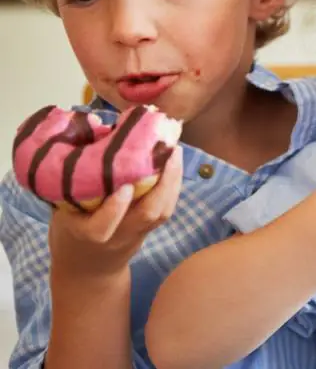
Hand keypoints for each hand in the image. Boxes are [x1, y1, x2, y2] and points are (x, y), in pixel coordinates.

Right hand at [48, 146, 183, 279]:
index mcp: (86, 234)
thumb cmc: (71, 231)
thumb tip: (92, 124)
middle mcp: (118, 236)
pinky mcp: (151, 229)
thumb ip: (73, 178)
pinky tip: (173, 164)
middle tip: (168, 151)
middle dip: (163, 183)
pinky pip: (166, 208)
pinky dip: (173, 185)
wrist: (88, 270)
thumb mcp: (62, 209)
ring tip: (174, 151)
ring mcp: (138, 234)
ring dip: (173, 180)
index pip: (102, 227)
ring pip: (163, 212)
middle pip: (148, 216)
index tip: (123, 187)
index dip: (114, 209)